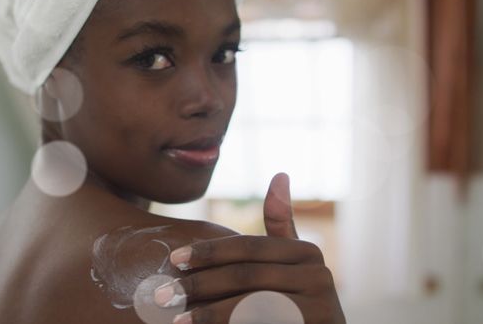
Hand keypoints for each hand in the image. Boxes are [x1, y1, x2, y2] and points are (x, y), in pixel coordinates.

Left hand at [154, 173, 346, 323]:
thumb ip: (280, 226)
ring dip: (209, 314)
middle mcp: (319, 275)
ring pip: (250, 306)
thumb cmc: (297, 301)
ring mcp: (321, 306)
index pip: (249, 247)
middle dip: (200, 285)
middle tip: (161, 295)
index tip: (173, 259)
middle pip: (246, 276)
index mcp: (307, 251)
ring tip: (175, 320)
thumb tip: (280, 174)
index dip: (210, 252)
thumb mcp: (290, 262)